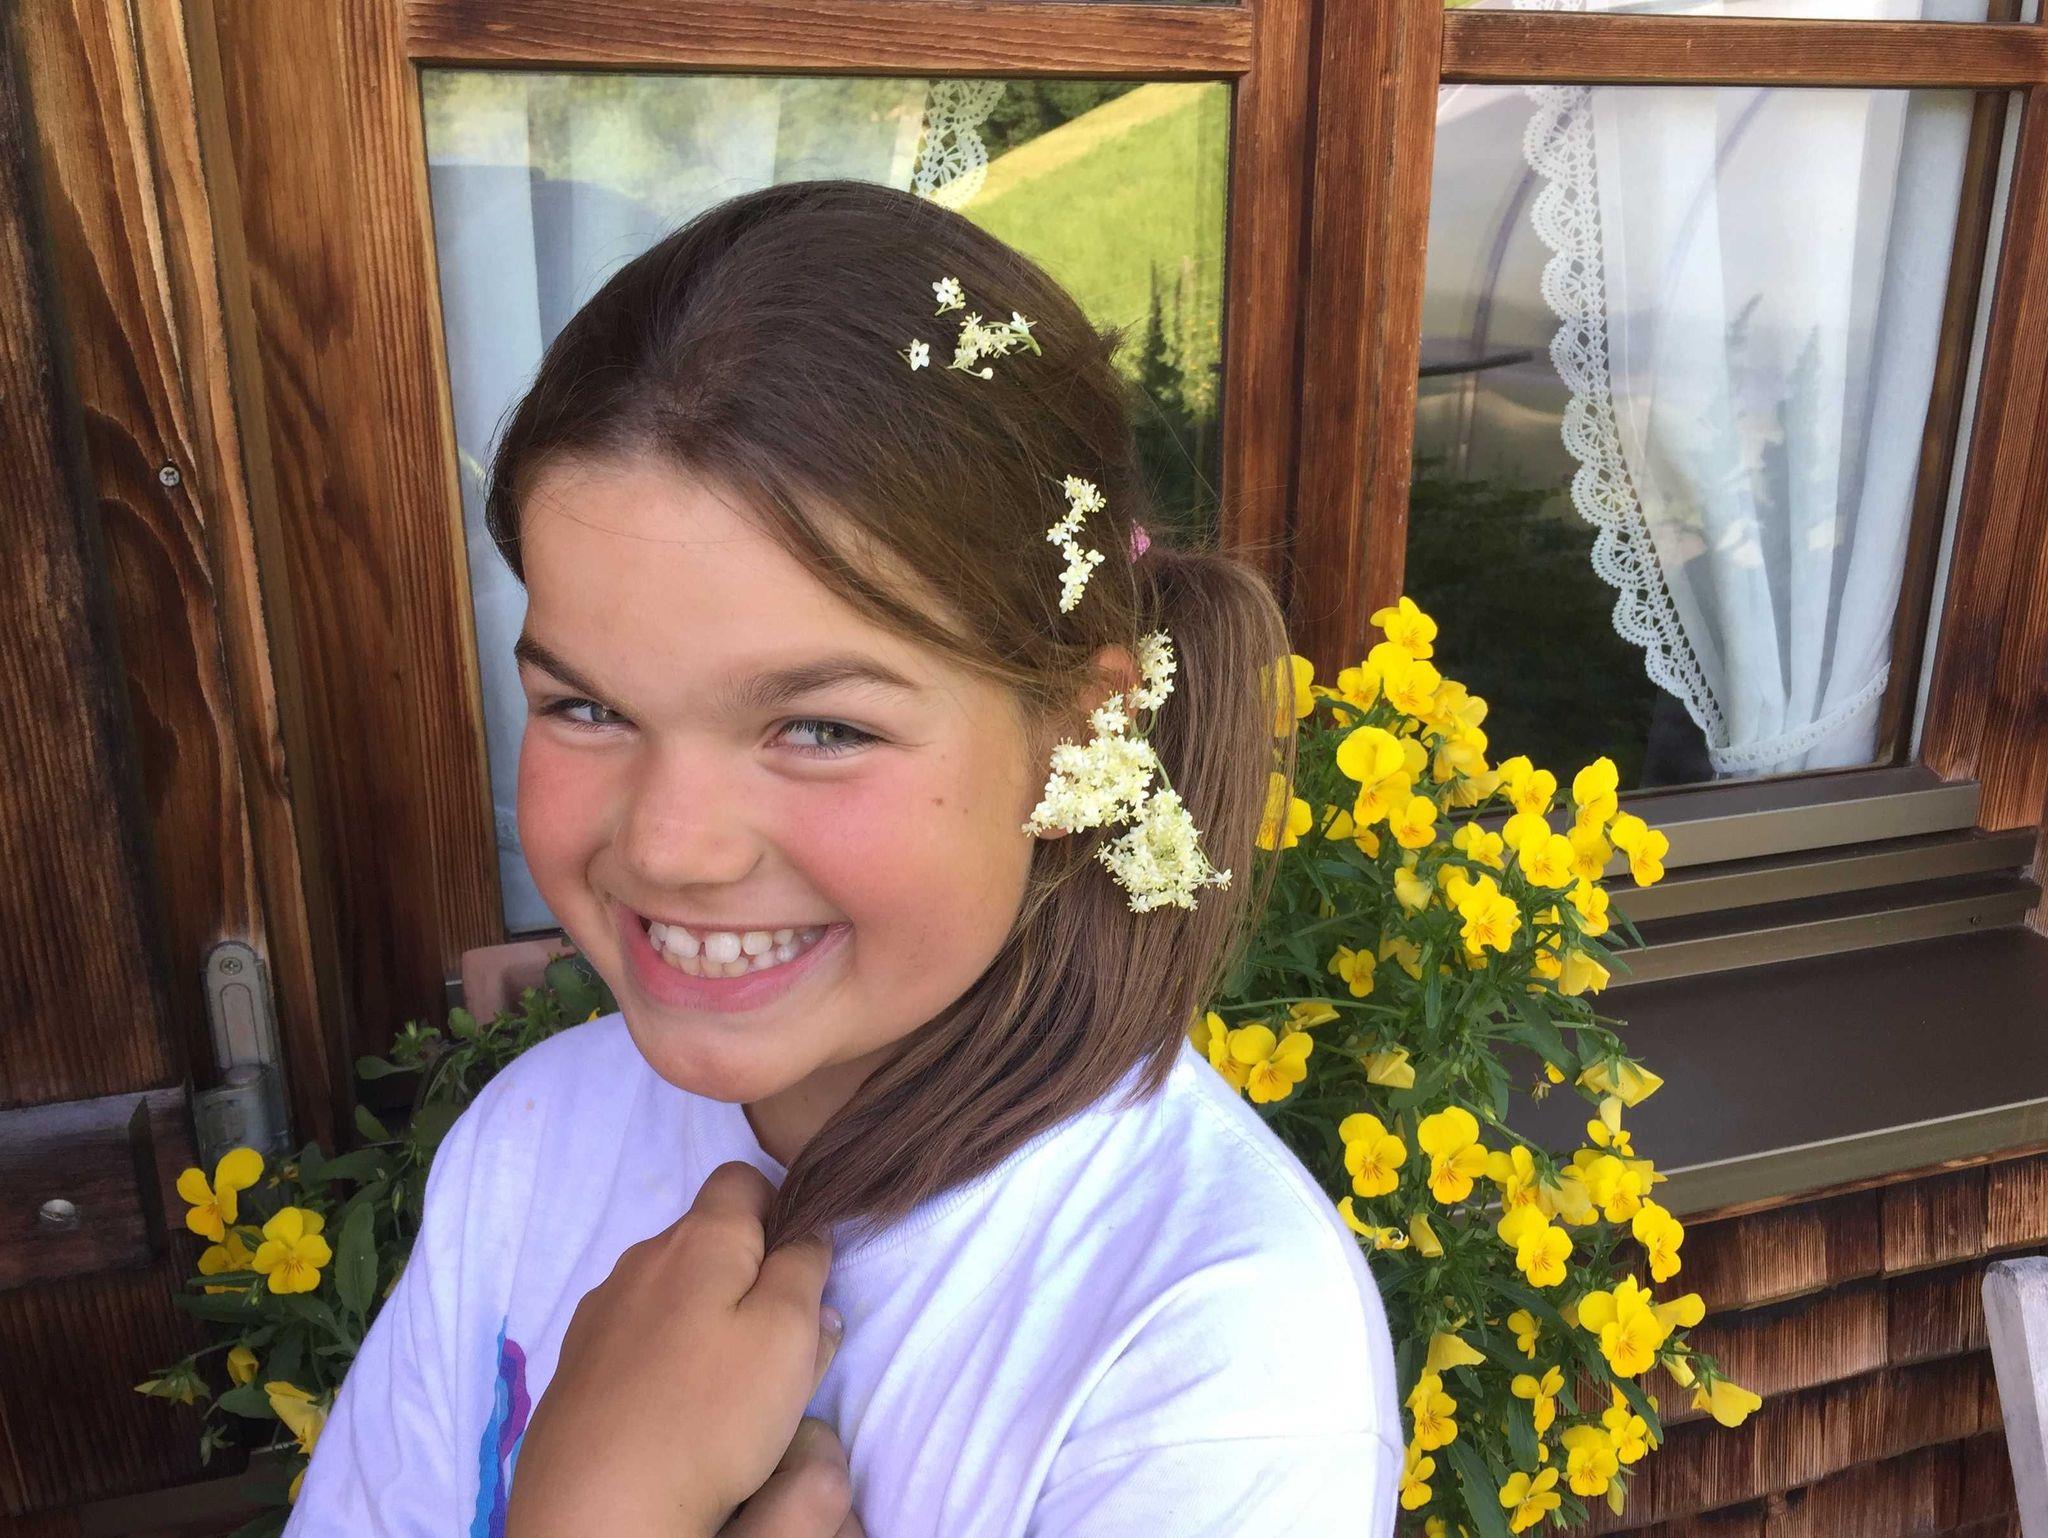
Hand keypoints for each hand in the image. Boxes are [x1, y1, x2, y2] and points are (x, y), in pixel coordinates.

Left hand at [507, 1162, 839, 1537]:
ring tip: (726, 1389)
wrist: (595, 1509)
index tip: (800, 1275)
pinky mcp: (577, 1362)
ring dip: (705, 1318)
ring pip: (673, 1289)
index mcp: (699, 1237)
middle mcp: (641, 1258)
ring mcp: (601, 1310)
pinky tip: (674, 1407)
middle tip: (776, 1345)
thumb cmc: (708, 1415)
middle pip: (708, 1237)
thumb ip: (806, 1270)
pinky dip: (664, 1354)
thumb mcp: (789, 1336)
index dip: (782, 1214)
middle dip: (748, 1274)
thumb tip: (809, 1235)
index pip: (744, 1178)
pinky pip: (637, 1334)